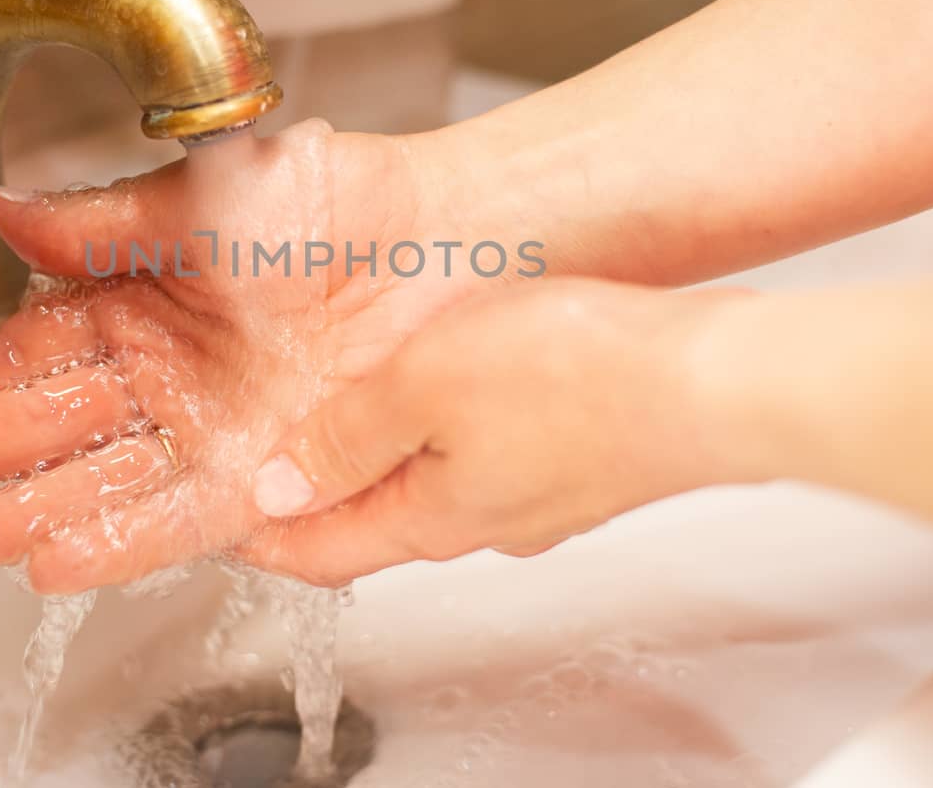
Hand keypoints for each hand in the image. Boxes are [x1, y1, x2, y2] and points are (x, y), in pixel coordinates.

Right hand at [0, 121, 507, 591]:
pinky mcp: (263, 473)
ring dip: (23, 511)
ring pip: (99, 480)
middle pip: (47, 423)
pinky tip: (52, 560)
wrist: (441, 237)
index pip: (28, 352)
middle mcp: (165, 375)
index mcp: (140, 301)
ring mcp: (209, 429)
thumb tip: (5, 211)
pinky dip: (118, 539)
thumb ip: (102, 222)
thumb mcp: (203, 197)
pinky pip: (178, 514)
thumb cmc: (338, 200)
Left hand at [240, 278, 759, 586]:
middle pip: (370, 519)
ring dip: (381, 451)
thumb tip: (274, 489)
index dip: (259, 533)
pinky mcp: (576, 460)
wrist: (712, 381)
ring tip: (351, 400)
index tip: (220, 512)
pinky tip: (450, 378)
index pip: (317, 553)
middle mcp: (482, 522)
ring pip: (431, 481)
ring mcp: (535, 494)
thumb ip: (344, 439)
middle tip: (272, 447)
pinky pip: (486, 452)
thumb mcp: (421, 389)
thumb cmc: (579, 380)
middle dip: (315, 489)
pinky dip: (444, 427)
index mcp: (430, 519)